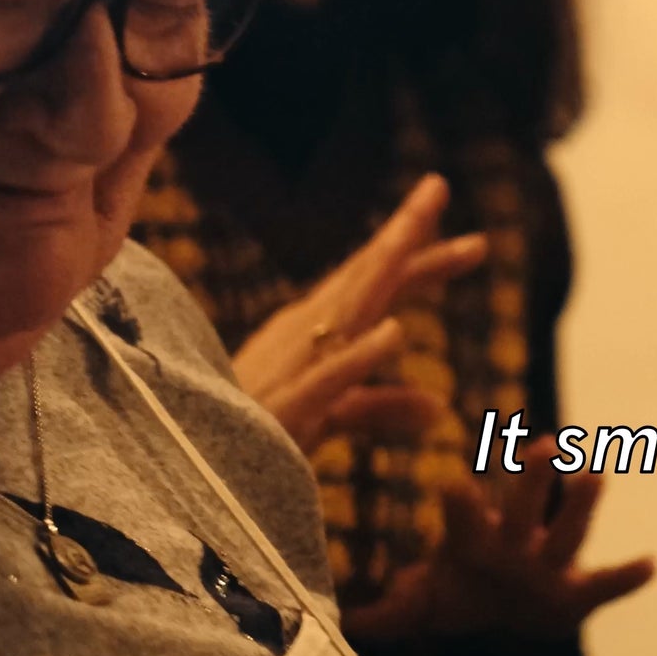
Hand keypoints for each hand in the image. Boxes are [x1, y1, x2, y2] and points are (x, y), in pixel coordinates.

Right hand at [231, 175, 485, 449]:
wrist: (188, 470)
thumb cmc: (252, 435)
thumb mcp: (328, 415)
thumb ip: (381, 406)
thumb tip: (439, 409)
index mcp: (314, 330)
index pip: (373, 281)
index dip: (419, 254)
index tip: (468, 234)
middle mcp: (303, 333)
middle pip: (364, 277)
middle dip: (404, 233)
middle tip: (439, 185)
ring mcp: (292, 365)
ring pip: (345, 307)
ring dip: (382, 269)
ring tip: (414, 231)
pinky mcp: (285, 410)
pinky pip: (327, 378)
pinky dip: (360, 354)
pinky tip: (395, 331)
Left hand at [342, 436, 655, 642]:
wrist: (511, 620)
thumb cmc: (462, 600)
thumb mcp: (419, 608)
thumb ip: (380, 611)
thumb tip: (326, 612)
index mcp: (472, 541)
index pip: (463, 514)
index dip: (458, 502)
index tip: (451, 479)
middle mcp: (515, 544)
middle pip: (524, 508)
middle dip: (534, 480)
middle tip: (544, 443)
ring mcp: (548, 565)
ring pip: (568, 532)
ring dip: (583, 506)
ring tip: (600, 474)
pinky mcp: (576, 593)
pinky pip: (605, 585)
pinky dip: (628, 578)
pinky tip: (653, 565)